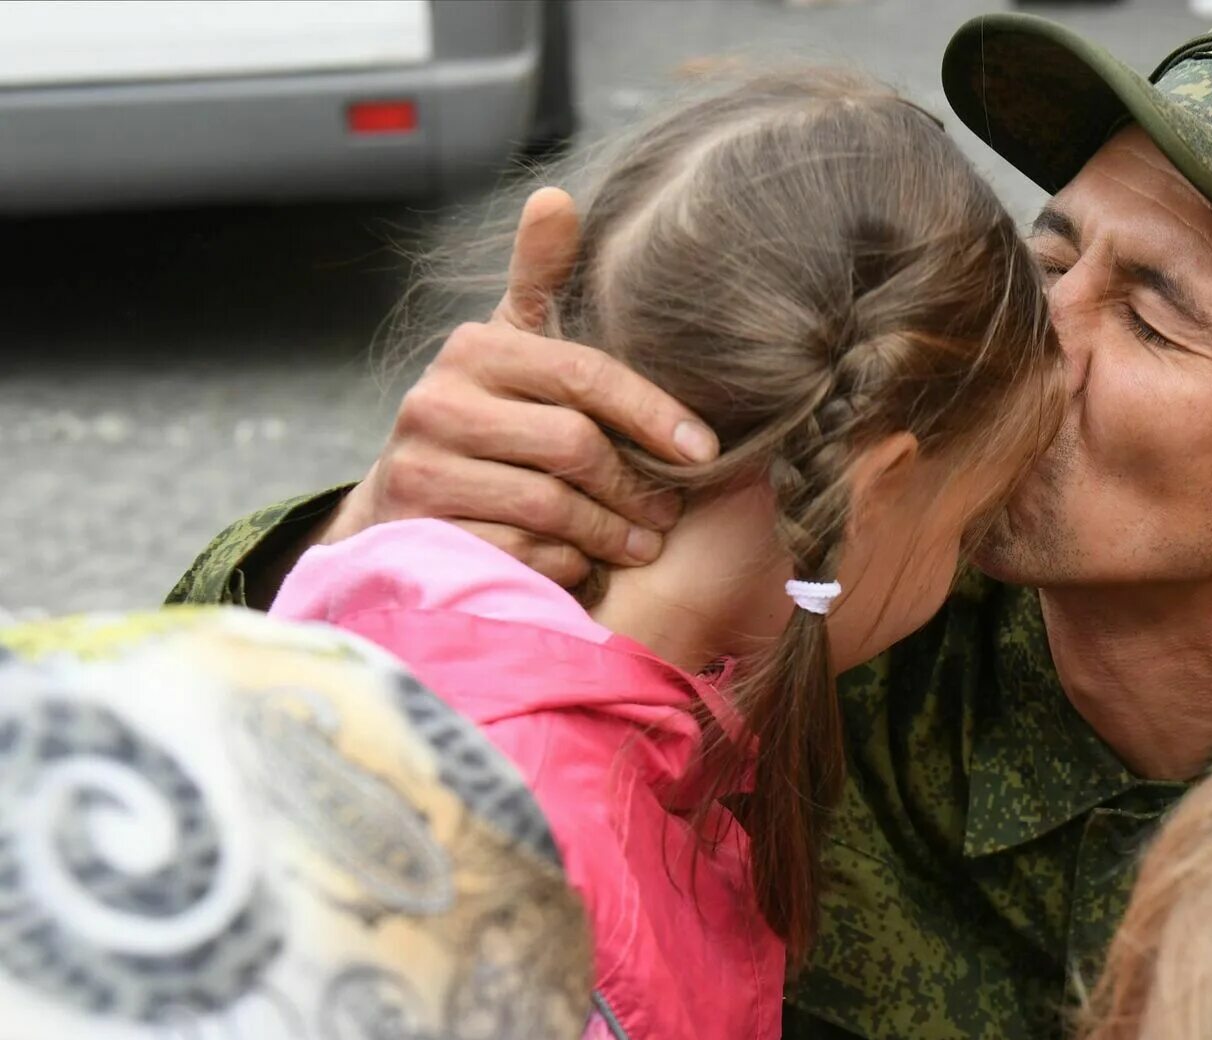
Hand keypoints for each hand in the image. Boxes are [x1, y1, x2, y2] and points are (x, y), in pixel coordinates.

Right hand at [322, 187, 718, 585]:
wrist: (402, 507)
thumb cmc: (486, 418)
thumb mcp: (511, 348)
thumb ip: (541, 280)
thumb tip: (556, 197)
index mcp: (475, 349)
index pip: (584, 375)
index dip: (652, 414)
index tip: (703, 451)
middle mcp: (437, 403)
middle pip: (573, 447)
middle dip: (635, 486)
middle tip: (670, 512)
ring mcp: (422, 469)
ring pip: (550, 508)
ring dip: (610, 533)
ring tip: (642, 542)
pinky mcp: (419, 532)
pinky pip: (519, 553)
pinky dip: (563, 564)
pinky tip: (583, 564)